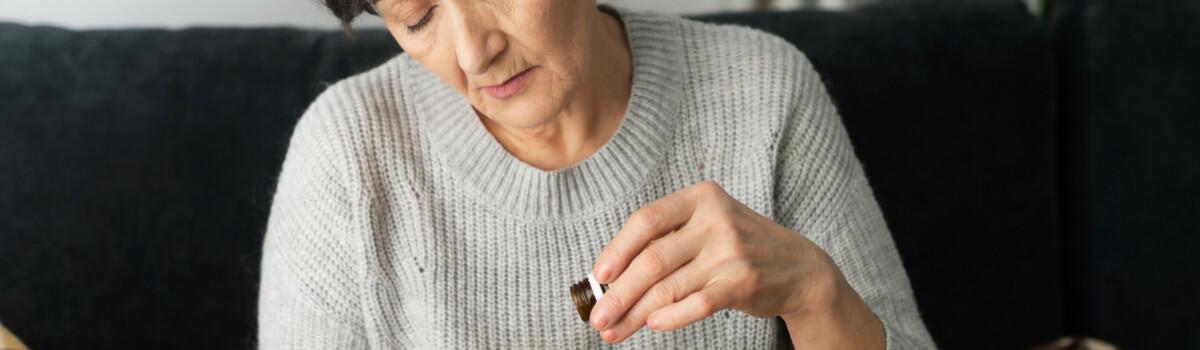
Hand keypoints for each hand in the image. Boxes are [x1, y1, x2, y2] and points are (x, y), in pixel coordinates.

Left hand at [587, 181, 843, 342]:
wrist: (798, 267)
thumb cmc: (738, 247)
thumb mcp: (706, 226)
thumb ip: (666, 241)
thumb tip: (610, 277)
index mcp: (700, 198)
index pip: (646, 221)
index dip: (617, 250)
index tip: (598, 277)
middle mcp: (715, 219)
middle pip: (653, 259)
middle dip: (619, 293)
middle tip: (598, 316)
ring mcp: (731, 251)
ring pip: (669, 287)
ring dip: (636, 313)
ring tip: (614, 330)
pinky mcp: (743, 282)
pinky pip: (697, 304)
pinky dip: (670, 317)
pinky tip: (652, 325)